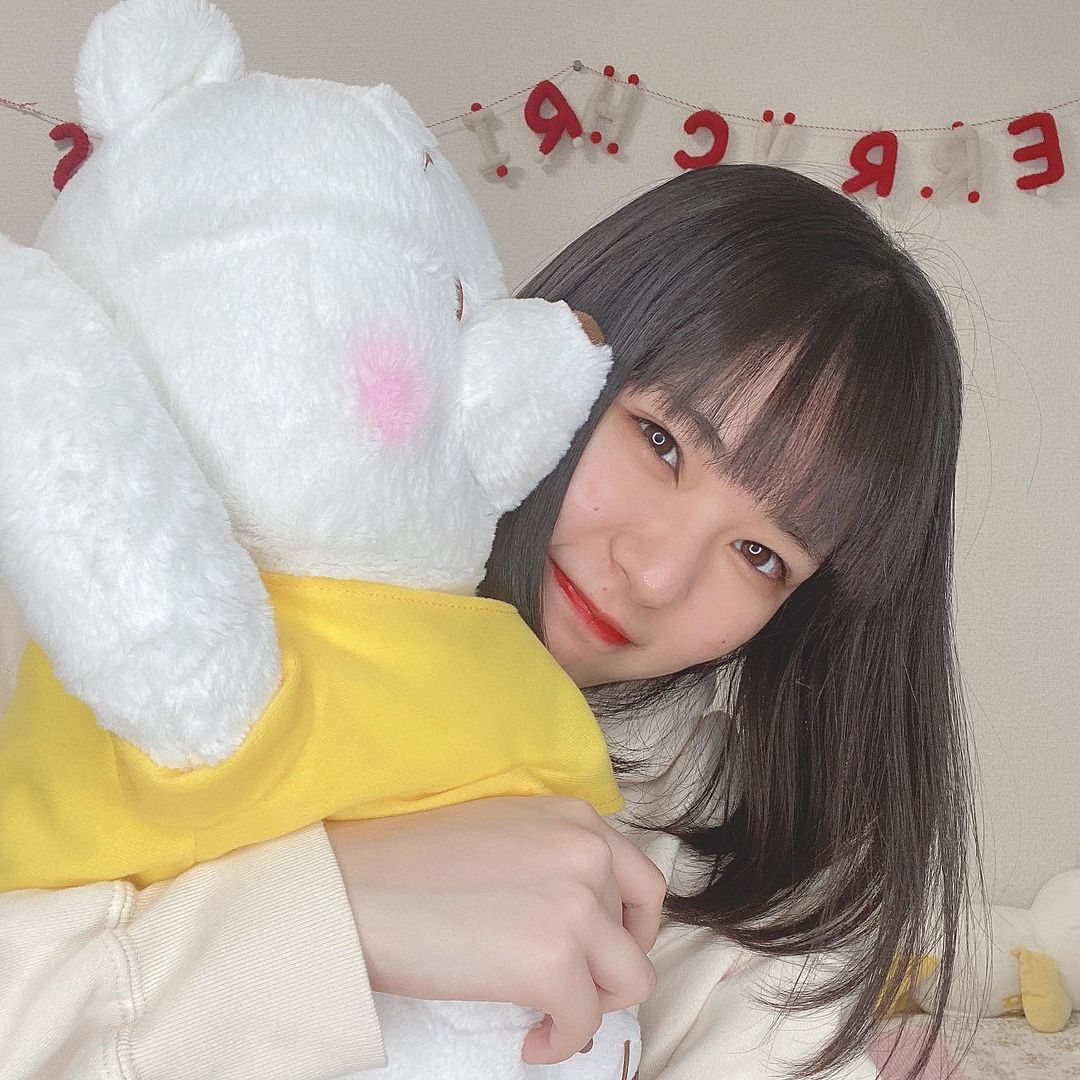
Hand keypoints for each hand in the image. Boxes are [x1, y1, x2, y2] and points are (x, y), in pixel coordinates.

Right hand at [324, 796, 665, 1064]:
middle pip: (638, 933)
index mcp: (574, 818)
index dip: (631, 925)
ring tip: (551, 1015)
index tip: (602, 952)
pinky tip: (530, 1040)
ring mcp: (574, 905)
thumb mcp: (504, 831)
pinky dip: (561, 1042)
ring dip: (594, 1005)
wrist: (353, 889)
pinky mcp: (551, 960)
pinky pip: (585, 1023)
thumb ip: (553, 856)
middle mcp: (587, 852)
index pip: (643, 880)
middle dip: (609, 967)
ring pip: (629, 981)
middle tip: (574, 987)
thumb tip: (583, 910)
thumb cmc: (409, 863)